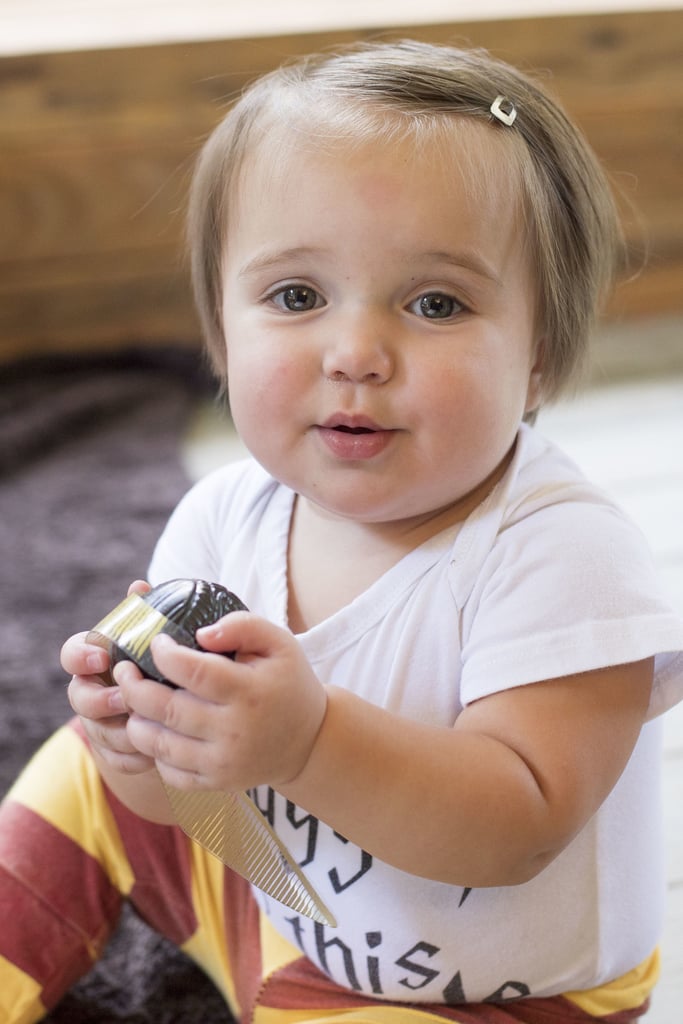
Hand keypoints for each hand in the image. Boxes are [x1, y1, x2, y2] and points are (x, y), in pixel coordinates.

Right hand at [62, 580, 155, 774]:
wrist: (178, 700)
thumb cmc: (165, 659)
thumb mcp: (160, 636)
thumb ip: (148, 613)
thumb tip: (140, 587)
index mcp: (97, 657)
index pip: (72, 654)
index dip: (81, 657)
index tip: (102, 657)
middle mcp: (91, 689)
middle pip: (79, 698)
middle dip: (101, 700)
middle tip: (125, 699)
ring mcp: (98, 722)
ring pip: (98, 732)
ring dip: (122, 732)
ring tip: (150, 728)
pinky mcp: (112, 751)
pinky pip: (116, 759)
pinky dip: (135, 757)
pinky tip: (157, 752)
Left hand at [116, 612, 327, 792]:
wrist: (308, 741)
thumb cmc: (288, 683)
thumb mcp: (279, 643)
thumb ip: (243, 625)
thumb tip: (200, 633)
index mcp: (249, 692)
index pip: (193, 672)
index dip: (165, 654)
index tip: (156, 642)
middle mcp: (234, 731)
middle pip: (167, 709)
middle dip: (133, 687)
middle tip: (123, 669)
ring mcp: (223, 763)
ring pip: (159, 744)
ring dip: (135, 720)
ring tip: (131, 700)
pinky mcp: (216, 784)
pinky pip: (169, 772)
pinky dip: (153, 751)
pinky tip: (153, 730)